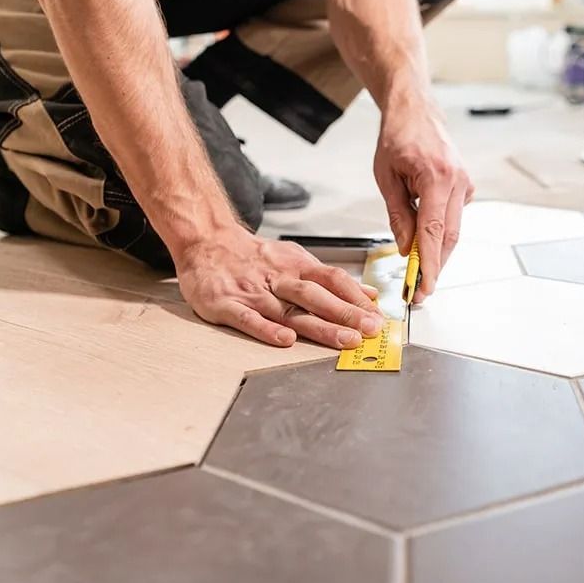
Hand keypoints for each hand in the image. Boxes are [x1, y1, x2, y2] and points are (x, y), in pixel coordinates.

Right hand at [176, 227, 383, 347]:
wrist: (206, 242)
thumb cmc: (254, 257)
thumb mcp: (296, 259)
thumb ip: (330, 280)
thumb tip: (368, 295)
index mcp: (297, 266)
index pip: (333, 279)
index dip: (356, 298)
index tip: (377, 316)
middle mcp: (279, 278)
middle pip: (317, 296)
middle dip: (346, 313)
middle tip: (369, 330)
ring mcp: (253, 292)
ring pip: (290, 310)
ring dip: (319, 326)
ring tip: (343, 340)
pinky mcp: (227, 304)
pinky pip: (249, 319)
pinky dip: (267, 329)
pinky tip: (285, 340)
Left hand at [374, 96, 474, 302]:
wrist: (416, 111)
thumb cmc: (398, 138)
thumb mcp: (386, 178)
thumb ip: (398, 215)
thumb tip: (407, 248)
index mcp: (436, 178)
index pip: (434, 232)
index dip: (430, 264)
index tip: (424, 287)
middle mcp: (457, 182)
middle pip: (449, 236)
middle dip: (435, 267)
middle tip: (419, 290)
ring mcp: (465, 184)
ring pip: (453, 230)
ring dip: (437, 252)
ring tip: (419, 273)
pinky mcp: (466, 186)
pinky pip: (453, 217)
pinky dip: (439, 232)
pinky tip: (425, 235)